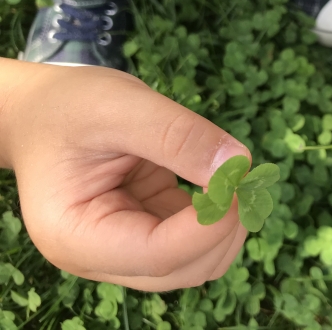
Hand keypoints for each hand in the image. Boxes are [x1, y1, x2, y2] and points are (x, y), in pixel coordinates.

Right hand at [0, 60, 249, 290]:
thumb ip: (180, 136)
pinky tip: (217, 178)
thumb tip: (239, 165)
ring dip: (226, 225)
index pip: (159, 255)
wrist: (43, 113)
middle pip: (185, 270)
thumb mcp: (121, 107)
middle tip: (243, 174)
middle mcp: (100, 256)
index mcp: (77, 235)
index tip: (240, 180)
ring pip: (197, 261)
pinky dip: (217, 213)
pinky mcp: (147, 230)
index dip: (210, 224)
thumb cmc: (68, 107)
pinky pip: (195, 238)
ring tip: (233, 174)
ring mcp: (126, 248)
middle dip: (224, 228)